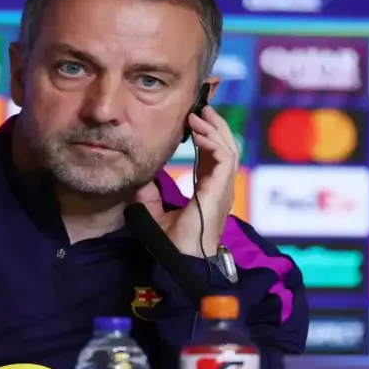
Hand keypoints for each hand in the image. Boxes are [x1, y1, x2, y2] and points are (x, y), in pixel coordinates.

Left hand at [133, 106, 239, 257]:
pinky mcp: (220, 191)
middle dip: (215, 125)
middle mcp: (220, 187)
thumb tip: (140, 177)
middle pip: (225, 147)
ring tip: (199, 114)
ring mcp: (223, 189)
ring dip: (214, 129)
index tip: (193, 119)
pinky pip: (224, 159)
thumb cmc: (171, 242)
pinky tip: (198, 133)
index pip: (213, 156)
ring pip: (229, 149)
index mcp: (208, 190)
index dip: (206, 136)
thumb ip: (149, 192)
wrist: (178, 260)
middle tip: (201, 108)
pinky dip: (212, 143)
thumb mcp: (152, 210)